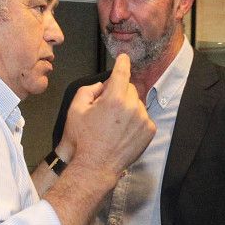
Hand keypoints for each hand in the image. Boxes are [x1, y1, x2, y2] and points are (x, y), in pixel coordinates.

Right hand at [63, 54, 154, 178]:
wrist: (95, 166)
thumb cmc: (83, 140)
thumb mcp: (75, 110)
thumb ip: (88, 90)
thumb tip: (102, 85)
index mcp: (114, 99)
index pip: (122, 73)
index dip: (122, 63)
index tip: (124, 58)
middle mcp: (132, 107)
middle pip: (129, 88)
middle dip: (120, 92)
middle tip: (107, 108)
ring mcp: (142, 120)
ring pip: (137, 103)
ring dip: (128, 107)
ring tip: (114, 124)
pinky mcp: (149, 131)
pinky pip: (143, 117)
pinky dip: (135, 120)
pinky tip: (123, 131)